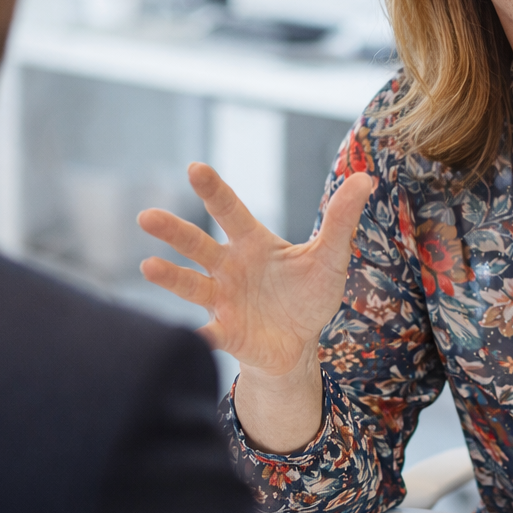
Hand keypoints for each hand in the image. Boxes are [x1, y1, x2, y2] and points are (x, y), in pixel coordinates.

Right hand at [137, 164, 374, 377]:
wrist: (298, 343)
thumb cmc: (307, 294)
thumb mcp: (330, 256)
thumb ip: (341, 219)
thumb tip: (365, 178)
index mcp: (252, 243)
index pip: (230, 211)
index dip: (214, 190)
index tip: (195, 168)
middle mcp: (229, 267)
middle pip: (198, 244)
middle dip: (173, 231)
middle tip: (147, 216)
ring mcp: (223, 301)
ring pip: (192, 285)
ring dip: (171, 277)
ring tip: (148, 266)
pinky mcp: (227, 333)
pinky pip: (209, 334)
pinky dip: (199, 336)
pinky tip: (189, 336)